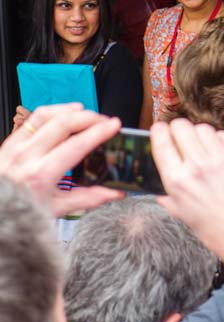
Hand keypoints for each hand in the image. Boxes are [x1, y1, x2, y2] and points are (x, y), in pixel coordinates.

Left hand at [0, 103, 122, 216]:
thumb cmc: (20, 211)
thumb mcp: (56, 209)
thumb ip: (88, 198)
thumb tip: (116, 192)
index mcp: (40, 175)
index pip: (76, 145)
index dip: (98, 132)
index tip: (114, 126)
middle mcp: (27, 156)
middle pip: (63, 123)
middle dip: (90, 117)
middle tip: (105, 120)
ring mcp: (16, 146)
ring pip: (47, 115)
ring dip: (71, 111)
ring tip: (88, 114)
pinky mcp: (11, 140)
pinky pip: (34, 118)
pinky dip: (53, 111)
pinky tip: (66, 113)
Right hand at [150, 119, 223, 308]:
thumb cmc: (212, 226)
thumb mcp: (179, 211)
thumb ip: (165, 192)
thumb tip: (155, 178)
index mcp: (177, 180)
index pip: (161, 140)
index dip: (159, 130)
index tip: (161, 129)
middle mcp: (198, 166)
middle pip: (182, 126)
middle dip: (179, 129)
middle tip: (182, 136)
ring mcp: (222, 160)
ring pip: (204, 128)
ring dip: (200, 135)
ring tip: (204, 148)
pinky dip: (221, 141)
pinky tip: (222, 153)